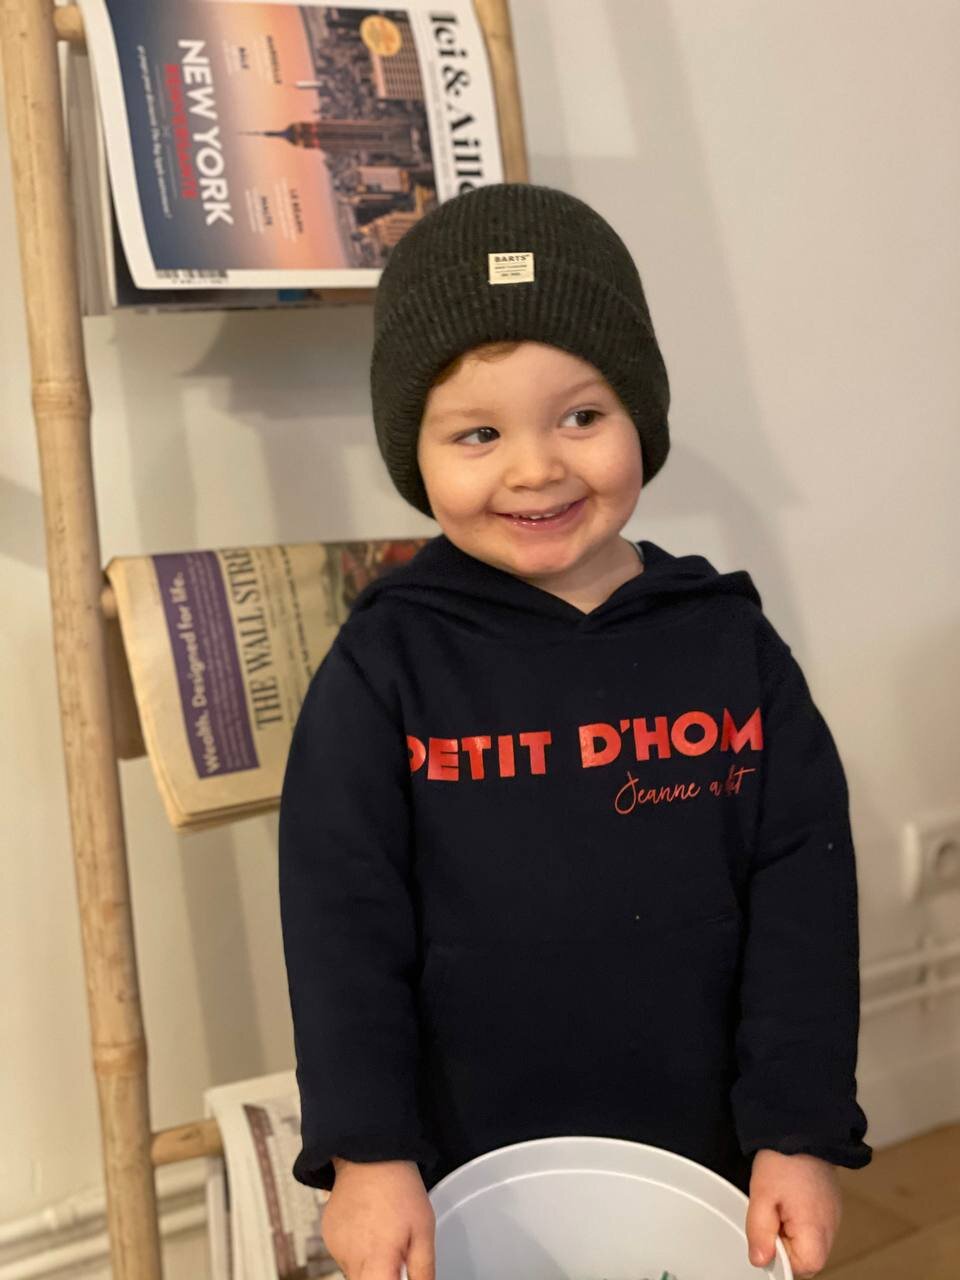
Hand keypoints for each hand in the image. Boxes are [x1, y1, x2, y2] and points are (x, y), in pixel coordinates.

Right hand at [321, 1157, 435, 1279]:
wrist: (369, 1154)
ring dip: (369, 1268)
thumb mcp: (424, 1229)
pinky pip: (343, 1256)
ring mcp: (335, 1248)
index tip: (399, 1273)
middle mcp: (351, 1260)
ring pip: (354, 1274)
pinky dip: (356, 1252)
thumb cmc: (400, 1189)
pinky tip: (368, 1228)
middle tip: (395, 1257)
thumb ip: (423, 1269)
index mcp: (377, 1261)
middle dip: (380, 1278)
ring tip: (382, 1236)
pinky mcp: (327, 1236)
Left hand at [745, 1149, 841, 1277]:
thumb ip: (759, 1232)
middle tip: (769, 1214)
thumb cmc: (784, 1159)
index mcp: (816, 1234)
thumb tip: (759, 1261)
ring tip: (778, 1202)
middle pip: (806, 1258)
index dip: (777, 1257)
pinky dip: (798, 1218)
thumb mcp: (761, 1196)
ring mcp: (833, 1217)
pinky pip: (813, 1224)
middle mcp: (831, 1230)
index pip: (799, 1269)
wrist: (802, 1125)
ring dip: (790, 1230)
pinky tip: (788, 1197)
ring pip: (808, 1241)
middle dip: (783, 1244)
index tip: (765, 1235)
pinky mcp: (830, 1205)